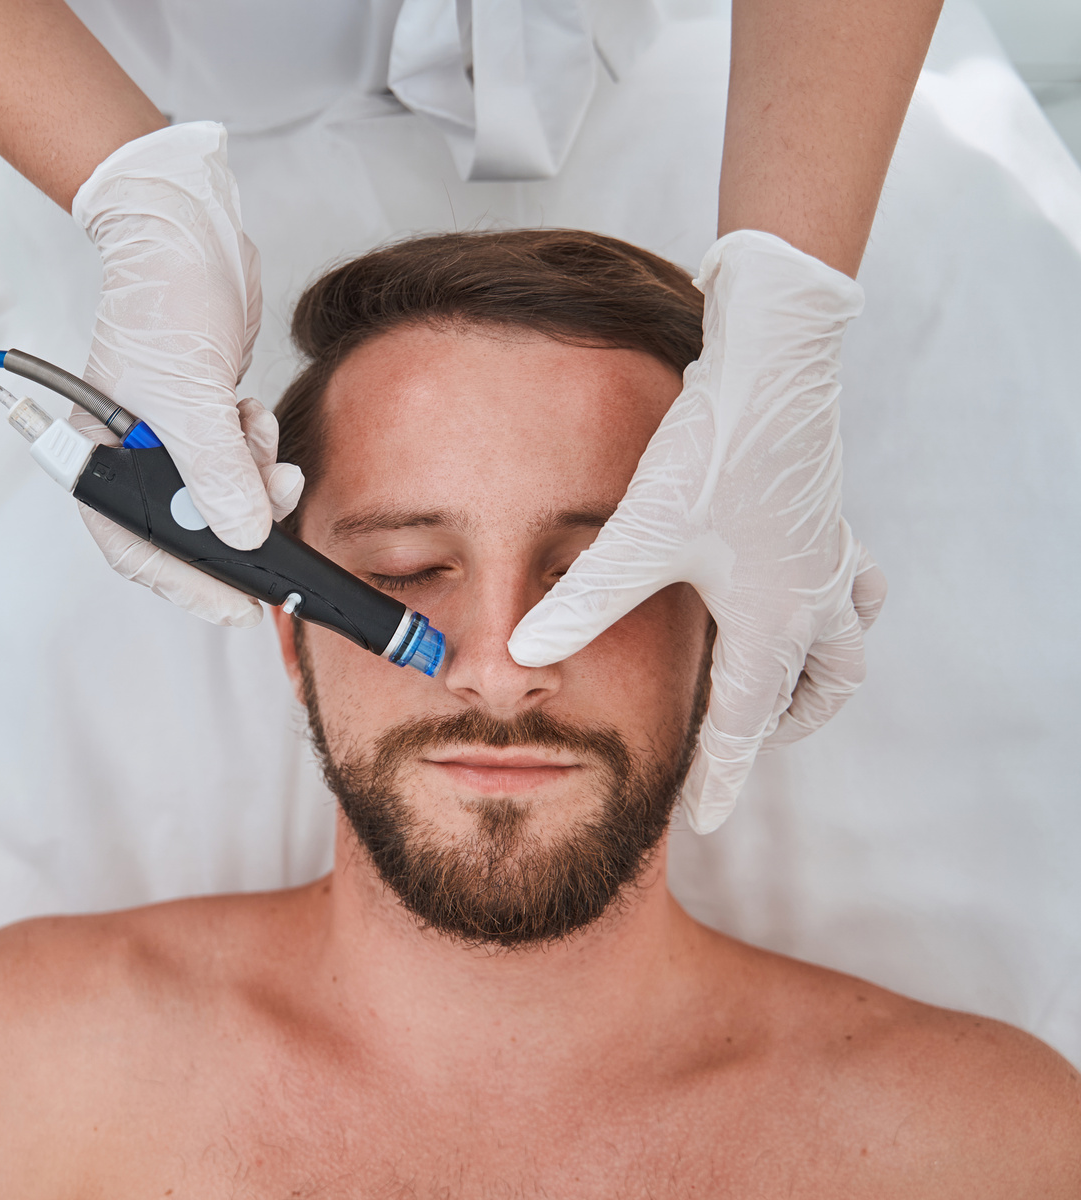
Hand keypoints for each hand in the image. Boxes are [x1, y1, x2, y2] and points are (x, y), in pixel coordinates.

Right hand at [70, 122, 302, 622]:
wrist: (187, 232)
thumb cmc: (162, 299)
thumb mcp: (192, 399)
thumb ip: (216, 476)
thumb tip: (244, 538)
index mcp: (99, 460)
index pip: (137, 548)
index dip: (188, 585)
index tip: (239, 608)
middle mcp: (130, 457)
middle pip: (185, 527)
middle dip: (235, 521)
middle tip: (273, 516)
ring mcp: (168, 439)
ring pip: (222, 495)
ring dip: (254, 479)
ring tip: (259, 442)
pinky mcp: (204, 419)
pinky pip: (239, 462)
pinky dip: (256, 449)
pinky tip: (252, 416)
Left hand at [507, 230, 885, 832]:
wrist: (775, 363)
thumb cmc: (711, 452)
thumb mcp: (637, 537)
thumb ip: (581, 603)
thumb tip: (521, 657)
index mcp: (774, 619)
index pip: (744, 724)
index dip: (720, 777)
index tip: (700, 822)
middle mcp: (815, 597)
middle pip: (818, 690)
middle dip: (780, 726)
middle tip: (742, 747)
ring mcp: (831, 555)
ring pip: (846, 641)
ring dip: (816, 674)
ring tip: (780, 686)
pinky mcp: (826, 514)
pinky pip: (849, 584)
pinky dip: (830, 607)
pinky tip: (789, 587)